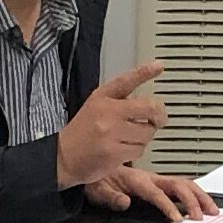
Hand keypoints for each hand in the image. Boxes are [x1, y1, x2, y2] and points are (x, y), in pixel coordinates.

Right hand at [54, 62, 168, 185]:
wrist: (63, 157)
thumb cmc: (83, 131)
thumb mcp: (95, 105)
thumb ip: (119, 99)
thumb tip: (151, 98)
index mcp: (102, 98)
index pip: (126, 81)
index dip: (144, 72)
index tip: (159, 66)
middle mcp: (107, 113)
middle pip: (149, 109)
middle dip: (158, 116)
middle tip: (157, 120)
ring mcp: (111, 134)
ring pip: (147, 133)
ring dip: (143, 138)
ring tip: (128, 139)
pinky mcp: (113, 153)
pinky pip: (139, 150)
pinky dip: (135, 152)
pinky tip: (123, 151)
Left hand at [79, 164, 209, 220]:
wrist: (93, 164)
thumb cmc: (96, 178)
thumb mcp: (97, 189)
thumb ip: (110, 197)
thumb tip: (124, 202)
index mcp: (136, 180)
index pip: (157, 194)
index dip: (169, 206)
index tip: (179, 219)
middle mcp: (150, 178)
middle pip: (178, 185)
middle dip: (193, 200)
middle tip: (202, 216)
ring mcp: (156, 179)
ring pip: (184, 183)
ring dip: (200, 196)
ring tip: (212, 209)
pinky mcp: (158, 182)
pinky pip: (181, 185)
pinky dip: (195, 193)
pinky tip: (203, 202)